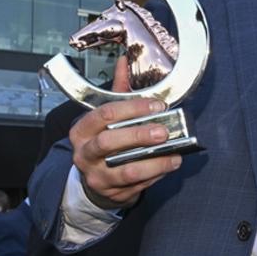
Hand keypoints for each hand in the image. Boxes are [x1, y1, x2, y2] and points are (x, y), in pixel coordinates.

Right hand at [70, 57, 181, 208]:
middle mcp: (85, 154)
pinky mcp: (112, 194)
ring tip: (175, 155)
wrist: (94, 180)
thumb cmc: (103, 142)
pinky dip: (156, 175)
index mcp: (82, 130)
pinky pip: (137, 185)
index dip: (133, 108)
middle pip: (109, 143)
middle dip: (139, 136)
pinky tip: (169, 165)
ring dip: (154, 163)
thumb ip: (118, 92)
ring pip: (126, 170)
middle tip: (164, 131)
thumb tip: (125, 61)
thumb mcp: (106, 118)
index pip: (105, 114)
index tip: (157, 106)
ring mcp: (97, 176)